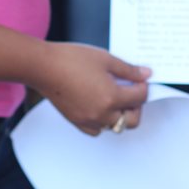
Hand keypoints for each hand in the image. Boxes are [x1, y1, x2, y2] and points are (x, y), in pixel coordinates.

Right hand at [34, 42, 149, 135]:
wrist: (44, 67)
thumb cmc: (70, 60)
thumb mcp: (105, 58)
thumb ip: (128, 69)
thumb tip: (144, 74)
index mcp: (112, 97)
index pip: (140, 97)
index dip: (143, 86)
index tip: (141, 79)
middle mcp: (102, 113)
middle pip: (132, 120)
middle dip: (137, 106)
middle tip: (133, 91)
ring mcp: (89, 120)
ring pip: (115, 126)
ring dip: (121, 114)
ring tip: (116, 97)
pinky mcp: (77, 122)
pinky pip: (97, 130)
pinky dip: (104, 121)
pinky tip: (100, 106)